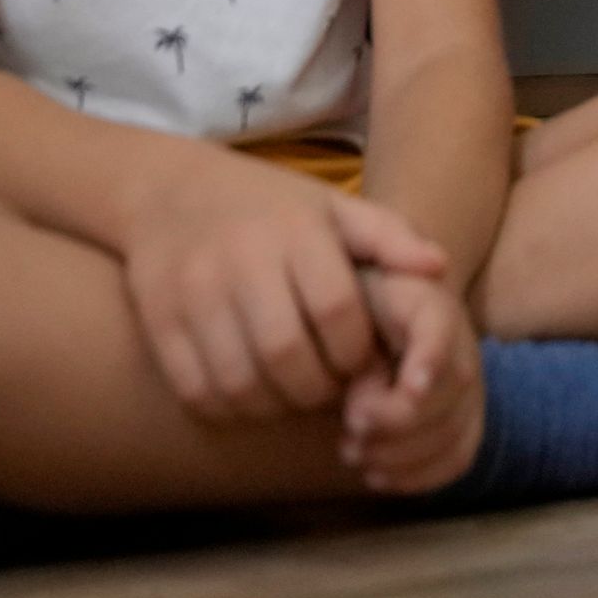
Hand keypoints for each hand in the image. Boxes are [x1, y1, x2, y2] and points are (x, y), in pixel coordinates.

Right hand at [119, 157, 451, 422]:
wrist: (167, 189)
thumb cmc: (269, 206)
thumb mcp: (332, 206)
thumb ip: (389, 236)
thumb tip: (438, 268)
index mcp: (295, 230)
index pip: (337, 311)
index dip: (356, 352)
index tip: (359, 361)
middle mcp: (242, 258)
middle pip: (287, 355)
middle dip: (317, 388)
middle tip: (326, 388)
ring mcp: (194, 292)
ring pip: (240, 383)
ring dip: (274, 405)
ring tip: (289, 393)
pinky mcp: (159, 321)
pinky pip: (197, 390)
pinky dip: (229, 408)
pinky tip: (248, 393)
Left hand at [340, 268, 485, 494]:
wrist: (376, 325)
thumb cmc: (352, 317)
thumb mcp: (345, 312)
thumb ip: (353, 347)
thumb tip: (363, 408)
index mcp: (432, 306)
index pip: (442, 329)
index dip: (431, 360)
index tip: (411, 389)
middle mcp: (463, 345)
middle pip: (453, 387)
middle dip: (397, 420)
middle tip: (349, 430)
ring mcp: (472, 387)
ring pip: (455, 430)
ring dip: (400, 454)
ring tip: (352, 453)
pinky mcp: (467, 423)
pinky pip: (458, 458)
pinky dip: (418, 476)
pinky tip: (377, 476)